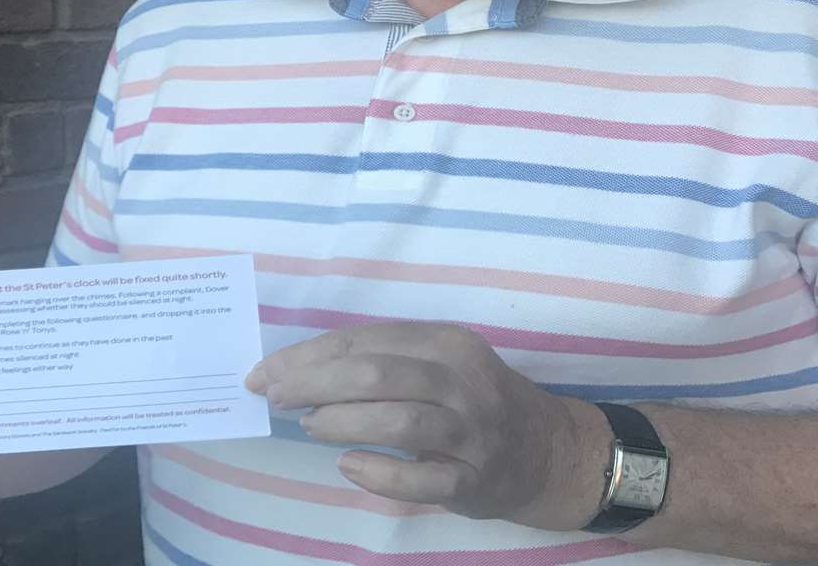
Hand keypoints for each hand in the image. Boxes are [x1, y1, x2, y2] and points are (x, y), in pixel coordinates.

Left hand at [245, 322, 604, 529]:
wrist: (551, 451)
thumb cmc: (477, 401)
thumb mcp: (442, 363)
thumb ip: (386, 360)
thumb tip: (303, 369)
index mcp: (447, 342)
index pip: (365, 340)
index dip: (308, 355)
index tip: (266, 371)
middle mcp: (463, 380)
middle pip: (377, 373)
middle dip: (314, 383)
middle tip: (277, 396)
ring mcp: (473, 431)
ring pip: (398, 418)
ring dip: (341, 421)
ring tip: (309, 425)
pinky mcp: (476, 478)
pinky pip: (423, 477)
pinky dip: (380, 471)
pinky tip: (349, 466)